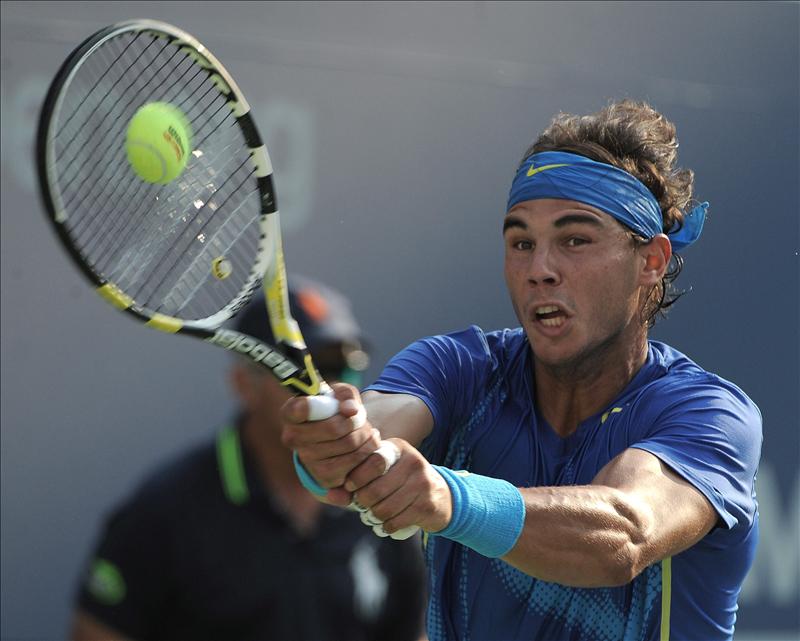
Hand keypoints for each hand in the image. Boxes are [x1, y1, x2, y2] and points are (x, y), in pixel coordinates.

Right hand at [281, 384, 380, 506]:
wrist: (338, 437)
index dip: (320, 406)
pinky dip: (367, 454)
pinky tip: (364, 447)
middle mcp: (293, 438)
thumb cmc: (337, 409)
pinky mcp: (324, 479)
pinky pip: (354, 466)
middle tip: (361, 419)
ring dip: (365, 437)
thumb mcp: (341, 394)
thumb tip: (351, 410)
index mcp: (291, 413)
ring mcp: (306, 460)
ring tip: (366, 432)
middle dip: (356, 422)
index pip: (300, 408)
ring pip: (348, 447)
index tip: (333, 404)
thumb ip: (346, 395)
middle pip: (335, 429)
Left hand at [344, 438, 452, 534]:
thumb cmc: (402, 482)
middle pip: (376, 489)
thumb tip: (329, 495)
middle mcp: (413, 462)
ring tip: (373, 516)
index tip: (351, 486)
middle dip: (363, 502)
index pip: (374, 461)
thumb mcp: (386, 471)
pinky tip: (386, 524)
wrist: (442, 496)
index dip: (357, 477)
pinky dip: (386, 527)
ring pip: (384, 508)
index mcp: (399, 449)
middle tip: (362, 506)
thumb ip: (358, 479)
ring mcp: (423, 483)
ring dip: (374, 517)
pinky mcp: (427, 505)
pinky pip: (395, 521)